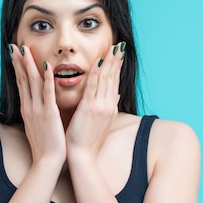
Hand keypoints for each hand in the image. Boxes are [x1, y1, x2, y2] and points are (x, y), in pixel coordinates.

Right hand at [9, 44, 65, 167]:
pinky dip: (46, 78)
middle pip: (23, 79)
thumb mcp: (37, 127)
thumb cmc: (45, 147)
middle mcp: (29, 107)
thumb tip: (37, 107)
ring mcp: (38, 110)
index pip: (22, 84)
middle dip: (19, 62)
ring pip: (33, 82)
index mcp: (27, 109)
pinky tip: (46, 66)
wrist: (47, 162)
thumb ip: (37, 114)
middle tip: (15, 46)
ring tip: (25, 49)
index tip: (15, 54)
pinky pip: (47, 93)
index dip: (18, 68)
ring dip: (29, 64)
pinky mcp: (49, 114)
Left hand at [66, 42, 124, 159]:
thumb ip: (108, 106)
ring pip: (106, 79)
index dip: (117, 67)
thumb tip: (116, 95)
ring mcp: (100, 106)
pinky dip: (96, 73)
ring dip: (109, 61)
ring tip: (112, 47)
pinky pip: (93, 86)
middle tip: (120, 45)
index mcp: (110, 107)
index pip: (115, 82)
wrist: (82, 156)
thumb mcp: (102, 122)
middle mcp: (108, 105)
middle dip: (116, 60)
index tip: (119, 54)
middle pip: (113, 77)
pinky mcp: (89, 108)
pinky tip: (98, 61)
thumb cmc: (88, 141)